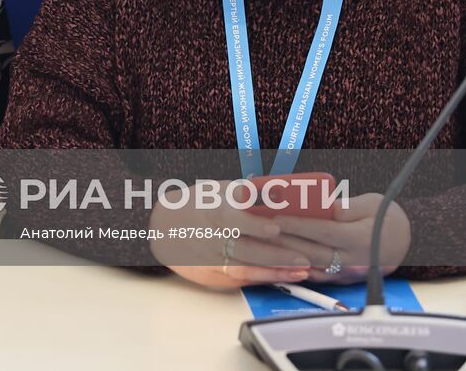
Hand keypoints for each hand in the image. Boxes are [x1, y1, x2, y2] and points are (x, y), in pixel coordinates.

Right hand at [149, 184, 312, 288]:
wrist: (160, 230)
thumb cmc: (193, 205)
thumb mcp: (215, 191)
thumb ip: (244, 191)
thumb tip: (274, 187)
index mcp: (214, 214)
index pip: (235, 220)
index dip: (255, 225)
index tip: (276, 227)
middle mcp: (214, 240)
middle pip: (247, 250)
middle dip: (277, 255)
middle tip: (306, 257)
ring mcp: (214, 260)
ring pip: (248, 268)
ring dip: (276, 270)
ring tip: (302, 271)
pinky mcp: (215, 275)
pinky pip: (244, 278)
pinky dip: (266, 278)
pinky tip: (285, 277)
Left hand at [270, 193, 411, 284]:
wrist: (405, 242)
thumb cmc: (387, 217)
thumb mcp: (370, 204)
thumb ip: (343, 207)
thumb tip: (318, 205)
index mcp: (360, 238)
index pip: (323, 231)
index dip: (298, 224)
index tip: (276, 216)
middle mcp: (352, 260)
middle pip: (310, 250)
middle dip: (283, 239)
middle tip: (259, 228)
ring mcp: (345, 273)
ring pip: (308, 265)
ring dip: (283, 254)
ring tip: (261, 241)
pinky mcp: (339, 279)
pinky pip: (313, 273)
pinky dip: (292, 265)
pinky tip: (273, 257)